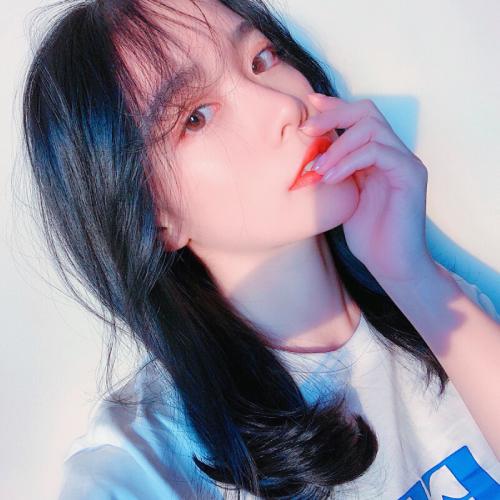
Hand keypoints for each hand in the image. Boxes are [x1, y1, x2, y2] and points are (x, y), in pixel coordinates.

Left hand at [302, 93, 434, 283]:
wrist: (392, 265)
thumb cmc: (368, 236)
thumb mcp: (343, 197)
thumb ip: (335, 172)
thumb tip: (309, 155)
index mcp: (378, 156)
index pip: (358, 118)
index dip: (334, 107)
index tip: (309, 104)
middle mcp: (394, 153)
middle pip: (367, 112)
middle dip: (333, 115)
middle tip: (307, 129)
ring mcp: (405, 162)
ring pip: (372, 128)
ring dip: (338, 144)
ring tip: (318, 168)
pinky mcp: (411, 175)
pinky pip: (378, 152)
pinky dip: (350, 161)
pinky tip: (332, 178)